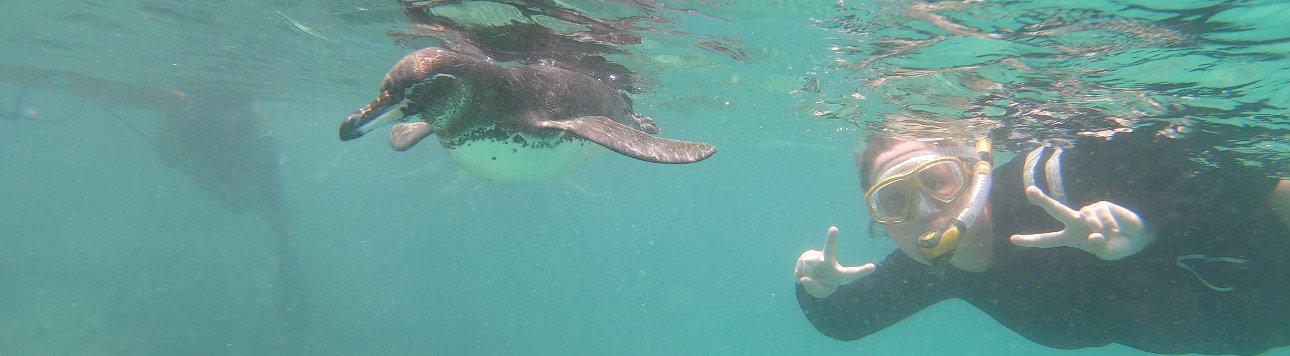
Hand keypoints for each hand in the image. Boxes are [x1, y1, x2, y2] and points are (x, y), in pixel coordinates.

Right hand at [795, 226, 875, 297]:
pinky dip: (798, 273)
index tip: (873, 267)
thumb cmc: (822, 285)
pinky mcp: (806, 255)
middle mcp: (830, 262)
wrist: (812, 279)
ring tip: (809, 278)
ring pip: (808, 264)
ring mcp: (817, 257)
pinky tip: (802, 274)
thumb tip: (804, 278)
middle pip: (830, 251)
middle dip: (831, 240)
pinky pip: (799, 265)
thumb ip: (813, 288)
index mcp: (840, 274)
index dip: (862, 271)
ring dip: (805, 274)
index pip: (852, 273)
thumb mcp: (821, 292)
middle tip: (834, 229)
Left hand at [1010, 186, 1153, 259]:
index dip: (1031, 241)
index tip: (1013, 239)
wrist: (1137, 236)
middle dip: (1043, 200)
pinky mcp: (1101, 205)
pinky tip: (1117, 227)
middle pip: (1057, 210)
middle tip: (1030, 191)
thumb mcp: (1105, 252)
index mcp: (1071, 238)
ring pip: (1088, 218)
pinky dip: (1110, 225)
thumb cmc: (1117, 246)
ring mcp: (1088, 212)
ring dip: (1102, 229)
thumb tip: (1092, 235)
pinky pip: (1102, 216)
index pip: (1048, 241)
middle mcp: (1076, 222)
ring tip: (1111, 234)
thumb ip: (1097, 246)